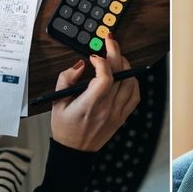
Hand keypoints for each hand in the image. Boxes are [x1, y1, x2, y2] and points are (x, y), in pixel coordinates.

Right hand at [51, 34, 139, 151]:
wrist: (75, 151)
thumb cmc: (65, 127)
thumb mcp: (57, 102)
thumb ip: (66, 79)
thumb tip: (81, 64)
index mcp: (89, 105)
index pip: (105, 78)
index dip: (102, 62)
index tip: (93, 56)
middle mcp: (106, 108)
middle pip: (119, 74)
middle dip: (115, 52)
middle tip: (110, 40)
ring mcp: (117, 113)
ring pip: (131, 82)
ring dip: (125, 65)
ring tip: (117, 57)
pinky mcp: (123, 116)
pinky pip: (135, 95)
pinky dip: (133, 81)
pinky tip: (126, 75)